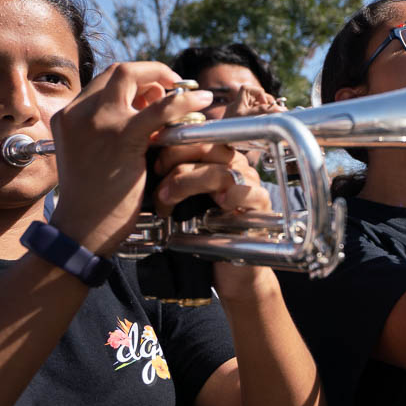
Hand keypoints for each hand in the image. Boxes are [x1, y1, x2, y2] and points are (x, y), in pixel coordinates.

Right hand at [47, 62, 214, 254]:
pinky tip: (202, 102)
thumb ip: (113, 129)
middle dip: (151, 73)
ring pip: (132, 77)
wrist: (82, 229)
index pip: (105, 81)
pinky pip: (158, 109)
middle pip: (118, 72)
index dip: (135, 80)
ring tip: (191, 94)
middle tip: (175, 86)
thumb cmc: (94, 199)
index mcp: (68, 116)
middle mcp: (78, 112)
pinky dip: (183, 101)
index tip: (156, 92)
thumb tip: (147, 109)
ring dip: (164, 79)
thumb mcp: (95, 154)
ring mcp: (97, 122)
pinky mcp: (121, 137)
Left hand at [153, 142, 277, 299]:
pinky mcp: (261, 204)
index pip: (196, 135)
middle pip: (207, 147)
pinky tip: (215, 204)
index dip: (172, 142)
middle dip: (175, 160)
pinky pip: (248, 191)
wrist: (232, 269)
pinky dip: (230, 195)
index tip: (151, 159)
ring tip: (167, 201)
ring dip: (187, 182)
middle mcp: (235, 165)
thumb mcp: (183, 202)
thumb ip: (171, 179)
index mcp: (217, 158)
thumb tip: (143, 161)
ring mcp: (250, 183)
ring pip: (220, 169)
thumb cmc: (205, 234)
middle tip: (157, 180)